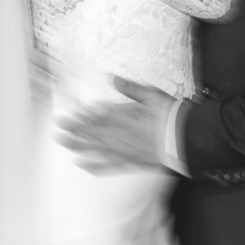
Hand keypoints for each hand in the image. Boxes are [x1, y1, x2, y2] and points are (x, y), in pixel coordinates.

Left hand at [57, 77, 174, 173]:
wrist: (186, 141)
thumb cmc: (172, 117)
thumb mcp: (153, 95)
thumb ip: (131, 89)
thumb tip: (112, 78)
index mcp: (125, 118)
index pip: (96, 117)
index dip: (79, 118)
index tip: (66, 116)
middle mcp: (121, 136)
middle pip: (92, 133)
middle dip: (73, 131)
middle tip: (57, 130)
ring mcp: (125, 151)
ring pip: (97, 149)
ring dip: (79, 146)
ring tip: (64, 144)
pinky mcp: (132, 162)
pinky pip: (110, 166)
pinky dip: (95, 166)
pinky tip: (84, 165)